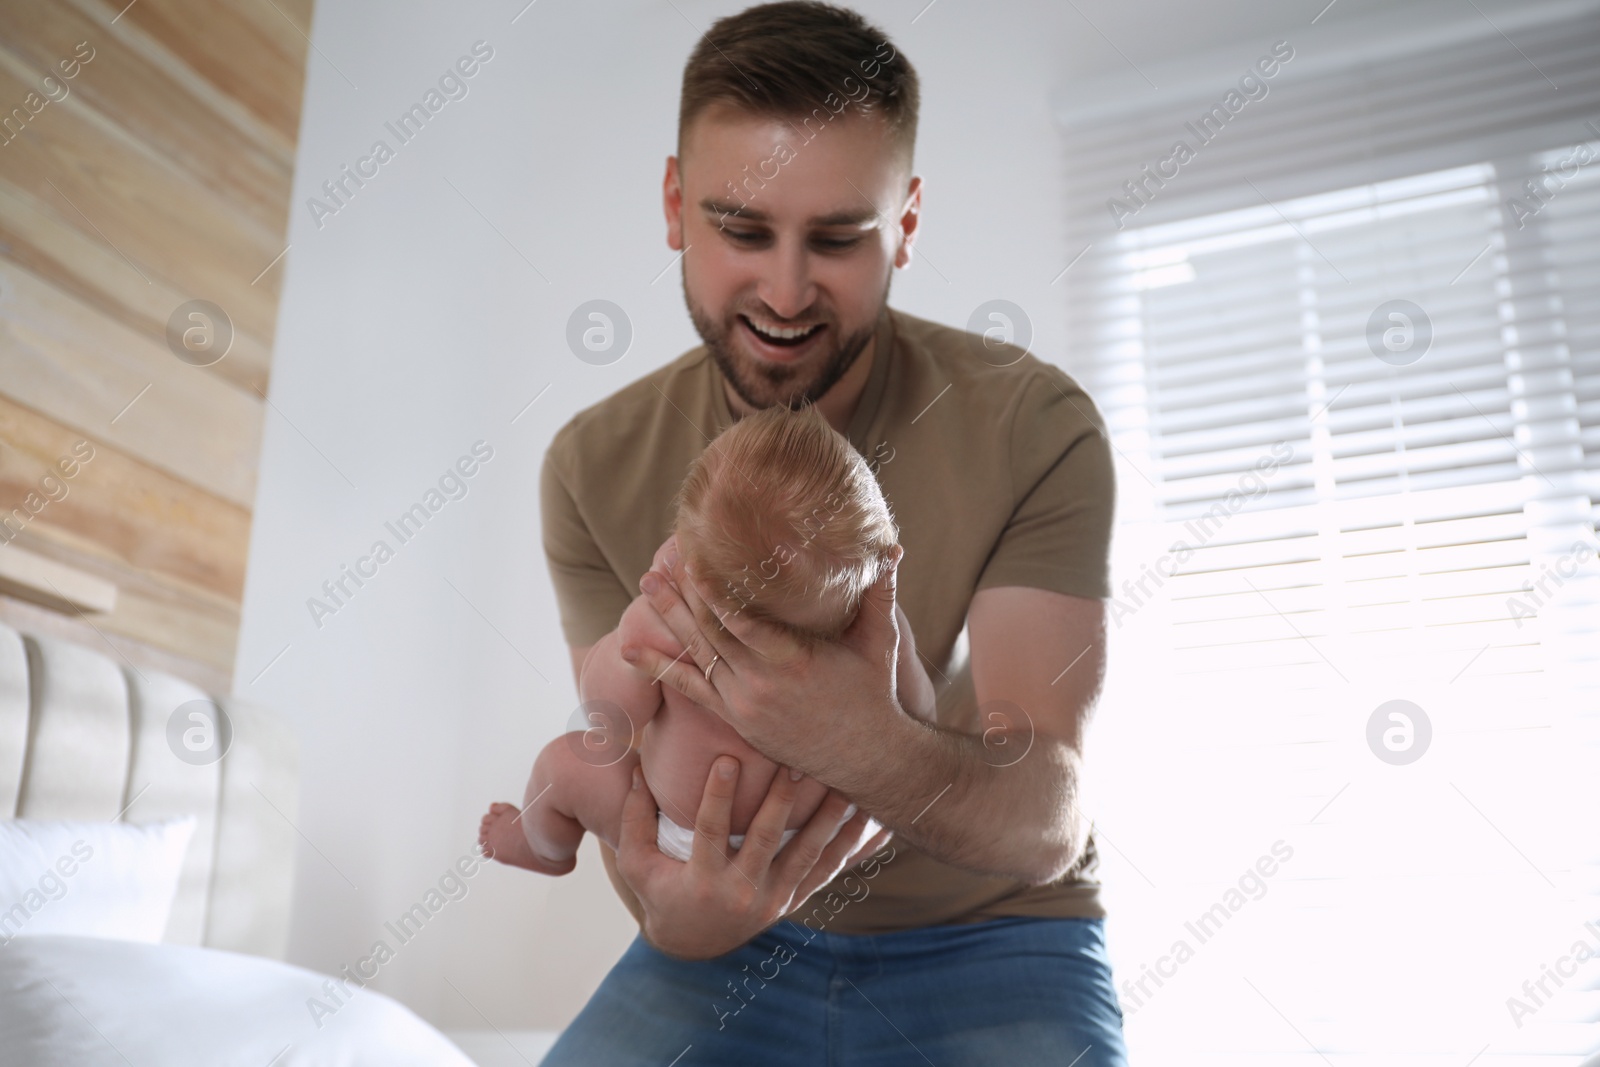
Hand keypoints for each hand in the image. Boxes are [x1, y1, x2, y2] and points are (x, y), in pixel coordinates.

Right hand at [614, 754, 891, 960]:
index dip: (718, 797)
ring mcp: (773, 899)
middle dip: (781, 800)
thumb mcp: (637, 864)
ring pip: (806, 854)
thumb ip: (633, 819)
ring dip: (825, 817)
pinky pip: (827, 869)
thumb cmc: (662, 892)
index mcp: (702, 881)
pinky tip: (866, 815)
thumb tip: (634, 768)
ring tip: (839, 781)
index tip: (727, 760)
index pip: (710, 833)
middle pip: (766, 841)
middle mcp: (741, 892)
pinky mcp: (794, 899)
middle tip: (794, 761)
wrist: (693, 943)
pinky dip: (849, 843)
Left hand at [622, 542, 906, 776]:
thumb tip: (894, 546)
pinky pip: (690, 690)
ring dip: (670, 618)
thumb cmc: (875, 695)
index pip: (741, 619)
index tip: (694, 557)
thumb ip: (880, 592)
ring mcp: (744, 703)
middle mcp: (761, 683)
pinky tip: (628, 650)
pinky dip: (658, 668)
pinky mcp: (736, 719)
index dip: (714, 588)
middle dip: (683, 595)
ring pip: (698, 654)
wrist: (867, 758)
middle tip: (659, 561)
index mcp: (793, 660)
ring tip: (647, 585)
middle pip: (711, 631)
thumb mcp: (879, 642)